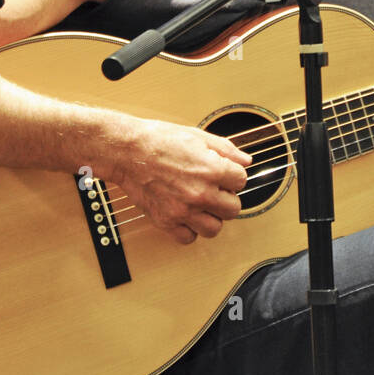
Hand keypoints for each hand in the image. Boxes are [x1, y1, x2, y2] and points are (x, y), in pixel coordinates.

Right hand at [107, 121, 250, 244]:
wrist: (127, 151)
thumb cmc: (159, 140)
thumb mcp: (198, 136)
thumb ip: (226, 150)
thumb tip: (246, 161)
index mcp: (212, 170)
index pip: (242, 181)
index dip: (233, 175)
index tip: (224, 173)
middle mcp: (200, 193)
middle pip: (233, 208)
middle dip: (227, 197)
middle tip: (215, 189)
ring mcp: (183, 210)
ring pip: (214, 228)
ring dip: (212, 217)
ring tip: (202, 204)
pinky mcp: (166, 221)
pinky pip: (188, 238)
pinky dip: (190, 229)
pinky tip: (186, 215)